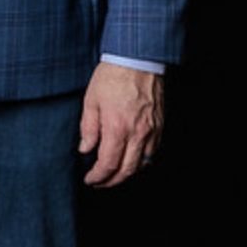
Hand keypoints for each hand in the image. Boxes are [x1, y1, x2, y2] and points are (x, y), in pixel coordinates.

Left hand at [78, 62, 163, 186]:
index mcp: (117, 127)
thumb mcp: (91, 101)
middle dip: (112, 181)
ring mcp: (152, 132)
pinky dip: (141, 162)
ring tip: (113, 175)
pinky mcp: (160, 128)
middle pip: (127, 170)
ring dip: (127, 174)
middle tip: (100, 183)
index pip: (108, 163)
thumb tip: (85, 149)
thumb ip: (88, 128)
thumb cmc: (111, 78)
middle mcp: (137, 133)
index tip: (90, 180)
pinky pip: (152, 153)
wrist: (137, 62)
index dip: (98, 176)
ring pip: (142, 164)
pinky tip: (130, 160)